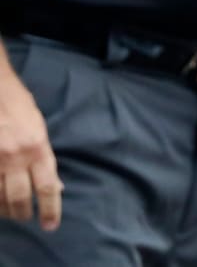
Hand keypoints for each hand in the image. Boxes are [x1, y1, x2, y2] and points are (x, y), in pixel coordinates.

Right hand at [0, 72, 62, 229]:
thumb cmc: (19, 107)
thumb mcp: (39, 129)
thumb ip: (44, 159)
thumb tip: (55, 186)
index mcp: (37, 148)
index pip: (47, 187)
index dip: (49, 209)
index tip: (50, 225)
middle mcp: (16, 157)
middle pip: (19, 198)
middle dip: (23, 213)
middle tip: (25, 217)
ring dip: (4, 209)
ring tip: (9, 212)